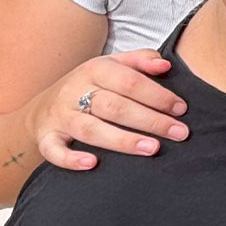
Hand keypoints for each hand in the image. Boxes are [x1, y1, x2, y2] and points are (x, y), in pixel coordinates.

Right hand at [26, 50, 188, 170]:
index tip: (181, 109)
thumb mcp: (112, 65)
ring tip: (152, 149)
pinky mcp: (45, 137)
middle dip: (150, 120)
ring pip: (91, 129)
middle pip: (115, 107)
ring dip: (122, 140)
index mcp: (95, 69)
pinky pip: (54, 149)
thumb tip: (166, 65)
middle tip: (179, 133)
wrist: (43, 106)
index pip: (130, 82)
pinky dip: (71, 159)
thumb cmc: (89, 86)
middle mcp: (75, 91)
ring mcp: (60, 115)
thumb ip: (140, 61)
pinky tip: (93, 164)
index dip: (157, 95)